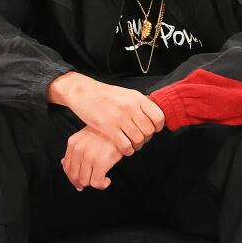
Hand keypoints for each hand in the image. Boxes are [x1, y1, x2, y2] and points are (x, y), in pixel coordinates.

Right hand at [47, 72, 164, 155]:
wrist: (83, 92)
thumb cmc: (104, 94)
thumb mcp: (126, 93)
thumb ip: (139, 103)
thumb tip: (153, 116)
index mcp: (136, 98)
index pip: (158, 116)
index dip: (158, 127)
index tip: (153, 130)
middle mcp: (130, 107)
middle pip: (149, 130)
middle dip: (146, 138)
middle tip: (140, 139)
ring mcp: (119, 118)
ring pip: (138, 139)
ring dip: (137, 145)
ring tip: (132, 145)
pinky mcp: (108, 128)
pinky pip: (125, 145)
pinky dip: (128, 150)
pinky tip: (125, 149)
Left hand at [61, 126, 123, 190]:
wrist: (123, 129)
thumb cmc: (107, 133)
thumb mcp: (86, 137)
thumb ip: (75, 150)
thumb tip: (63, 163)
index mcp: (73, 142)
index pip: (66, 167)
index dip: (72, 177)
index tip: (79, 182)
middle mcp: (79, 149)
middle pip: (74, 176)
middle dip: (82, 183)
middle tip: (92, 181)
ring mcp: (89, 156)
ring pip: (84, 181)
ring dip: (93, 184)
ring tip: (101, 179)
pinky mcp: (101, 162)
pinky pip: (96, 183)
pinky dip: (102, 185)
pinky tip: (107, 180)